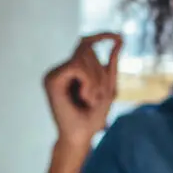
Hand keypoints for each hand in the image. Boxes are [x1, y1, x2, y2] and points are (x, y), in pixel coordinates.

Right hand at [43, 33, 122, 148]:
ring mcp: (55, 74)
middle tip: (97, 96)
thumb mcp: (108, 89)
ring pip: (83, 56)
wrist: (80, 137)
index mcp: (72, 71)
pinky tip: (84, 96)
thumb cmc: (93, 118)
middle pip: (87, 49)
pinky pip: (78, 66)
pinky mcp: (52, 79)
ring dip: (95, 79)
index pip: (85, 44)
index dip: (101, 36)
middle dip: (100, 71)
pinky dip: (88, 81)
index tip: (119, 37)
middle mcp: (61, 70)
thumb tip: (120, 40)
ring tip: (90, 99)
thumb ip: (111, 66)